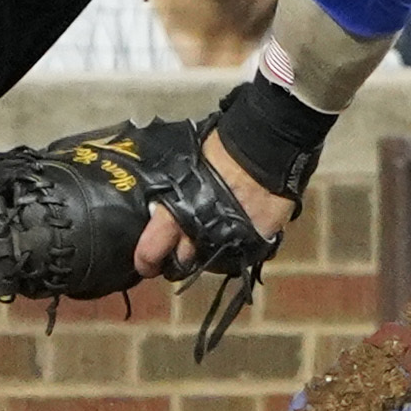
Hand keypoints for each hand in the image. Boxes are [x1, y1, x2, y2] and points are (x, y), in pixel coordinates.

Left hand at [133, 130, 295, 277]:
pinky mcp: (254, 243)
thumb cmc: (221, 149)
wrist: (264, 147)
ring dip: (205, 254)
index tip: (146, 262)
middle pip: (181, 264)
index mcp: (176, 212)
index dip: (146, 260)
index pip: (151, 250)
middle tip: (175, 256)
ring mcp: (227, 241)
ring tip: (207, 238)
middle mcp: (199, 233)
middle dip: (175, 262)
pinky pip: (238, 256)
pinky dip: (233, 249)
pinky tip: (231, 235)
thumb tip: (158, 207)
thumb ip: (172, 194)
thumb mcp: (184, 167)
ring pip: (209, 263)